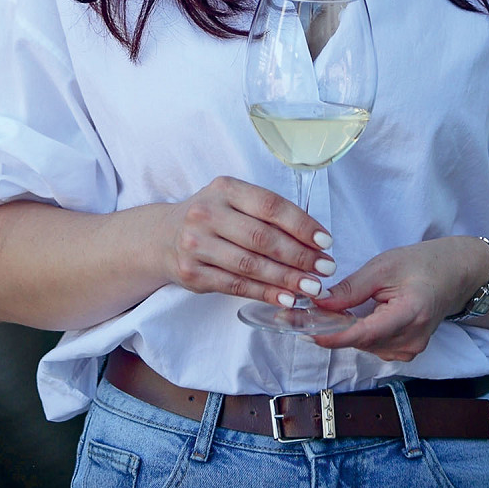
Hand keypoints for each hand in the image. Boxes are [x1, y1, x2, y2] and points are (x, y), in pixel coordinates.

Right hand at [163, 175, 334, 308]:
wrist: (162, 237)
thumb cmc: (212, 217)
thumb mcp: (232, 201)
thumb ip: (265, 214)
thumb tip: (313, 240)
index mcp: (224, 189)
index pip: (270, 205)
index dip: (301, 224)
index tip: (326, 241)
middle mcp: (207, 213)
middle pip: (262, 237)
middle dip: (299, 255)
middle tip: (326, 268)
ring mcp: (196, 244)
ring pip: (250, 265)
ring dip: (286, 279)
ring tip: (313, 287)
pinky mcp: (192, 273)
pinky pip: (236, 286)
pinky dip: (265, 293)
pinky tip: (286, 299)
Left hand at [311, 238, 482, 360]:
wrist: (452, 274)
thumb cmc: (420, 264)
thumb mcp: (383, 267)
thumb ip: (351, 288)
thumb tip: (319, 303)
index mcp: (410, 314)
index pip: (365, 334)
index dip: (334, 335)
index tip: (307, 330)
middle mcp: (411, 340)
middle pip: (362, 341)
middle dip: (333, 329)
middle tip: (305, 313)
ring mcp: (410, 350)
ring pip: (365, 346)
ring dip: (345, 331)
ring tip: (329, 311)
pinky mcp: (406, 352)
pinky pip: (374, 346)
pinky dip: (359, 334)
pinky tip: (352, 318)